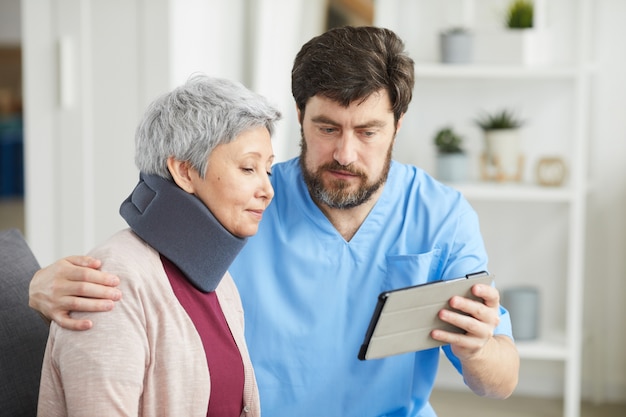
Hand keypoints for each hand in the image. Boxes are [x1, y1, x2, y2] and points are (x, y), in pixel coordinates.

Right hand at [29, 256, 121, 330]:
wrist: (33, 288)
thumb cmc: (57, 273)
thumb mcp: (67, 261)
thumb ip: (83, 260)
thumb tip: (99, 263)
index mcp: (62, 271)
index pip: (85, 274)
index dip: (102, 278)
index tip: (116, 281)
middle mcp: (57, 286)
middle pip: (83, 289)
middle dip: (103, 292)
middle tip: (118, 295)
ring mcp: (54, 301)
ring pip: (77, 304)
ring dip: (95, 305)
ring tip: (111, 306)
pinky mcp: (53, 314)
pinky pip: (64, 322)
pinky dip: (77, 324)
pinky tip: (90, 324)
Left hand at [431, 283, 518, 397]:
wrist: (475, 345)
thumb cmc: (470, 319)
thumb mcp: (471, 308)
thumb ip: (464, 298)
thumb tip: (444, 291)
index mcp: (491, 306)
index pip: (493, 295)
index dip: (484, 291)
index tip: (474, 287)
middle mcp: (491, 320)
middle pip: (479, 310)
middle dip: (465, 304)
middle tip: (452, 300)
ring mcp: (484, 334)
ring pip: (469, 324)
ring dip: (454, 318)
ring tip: (441, 313)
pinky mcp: (473, 345)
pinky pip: (458, 339)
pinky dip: (445, 335)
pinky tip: (434, 332)